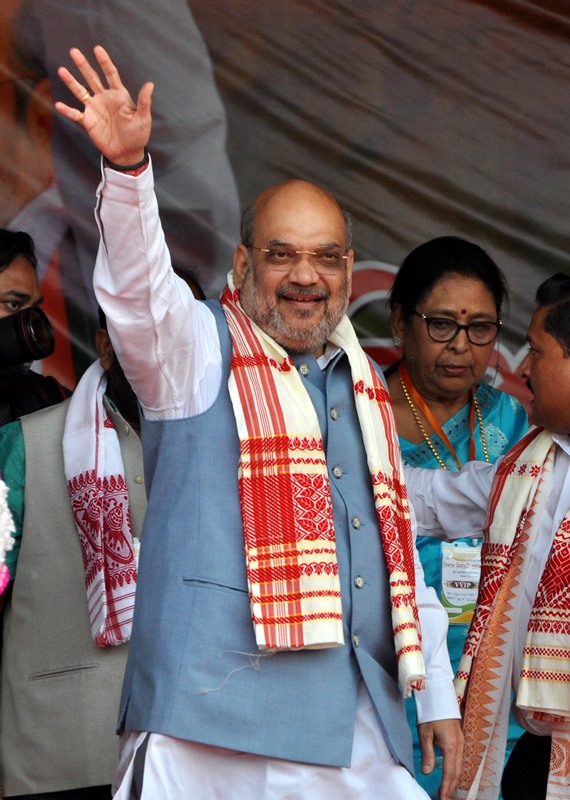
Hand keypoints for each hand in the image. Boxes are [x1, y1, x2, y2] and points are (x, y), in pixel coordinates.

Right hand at [55, 45, 153, 165]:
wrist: (127, 153)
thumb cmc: (138, 135)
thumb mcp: (143, 119)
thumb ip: (144, 102)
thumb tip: (150, 84)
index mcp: (119, 95)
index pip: (110, 74)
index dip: (104, 62)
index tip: (97, 49)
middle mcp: (105, 98)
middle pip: (92, 78)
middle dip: (83, 65)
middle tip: (74, 51)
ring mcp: (95, 109)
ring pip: (80, 91)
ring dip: (71, 82)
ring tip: (61, 70)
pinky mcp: (88, 121)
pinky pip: (75, 114)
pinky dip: (67, 111)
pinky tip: (59, 105)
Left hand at [417, 718, 463, 799]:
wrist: (438, 696)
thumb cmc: (430, 713)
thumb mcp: (424, 733)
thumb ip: (427, 754)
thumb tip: (427, 773)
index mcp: (451, 746)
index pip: (450, 773)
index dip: (446, 788)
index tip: (442, 798)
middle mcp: (459, 746)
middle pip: (457, 772)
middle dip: (451, 787)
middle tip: (444, 798)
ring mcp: (461, 742)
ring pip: (460, 766)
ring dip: (454, 780)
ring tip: (447, 791)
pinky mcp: (460, 739)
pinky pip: (460, 759)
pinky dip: (456, 770)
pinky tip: (451, 775)